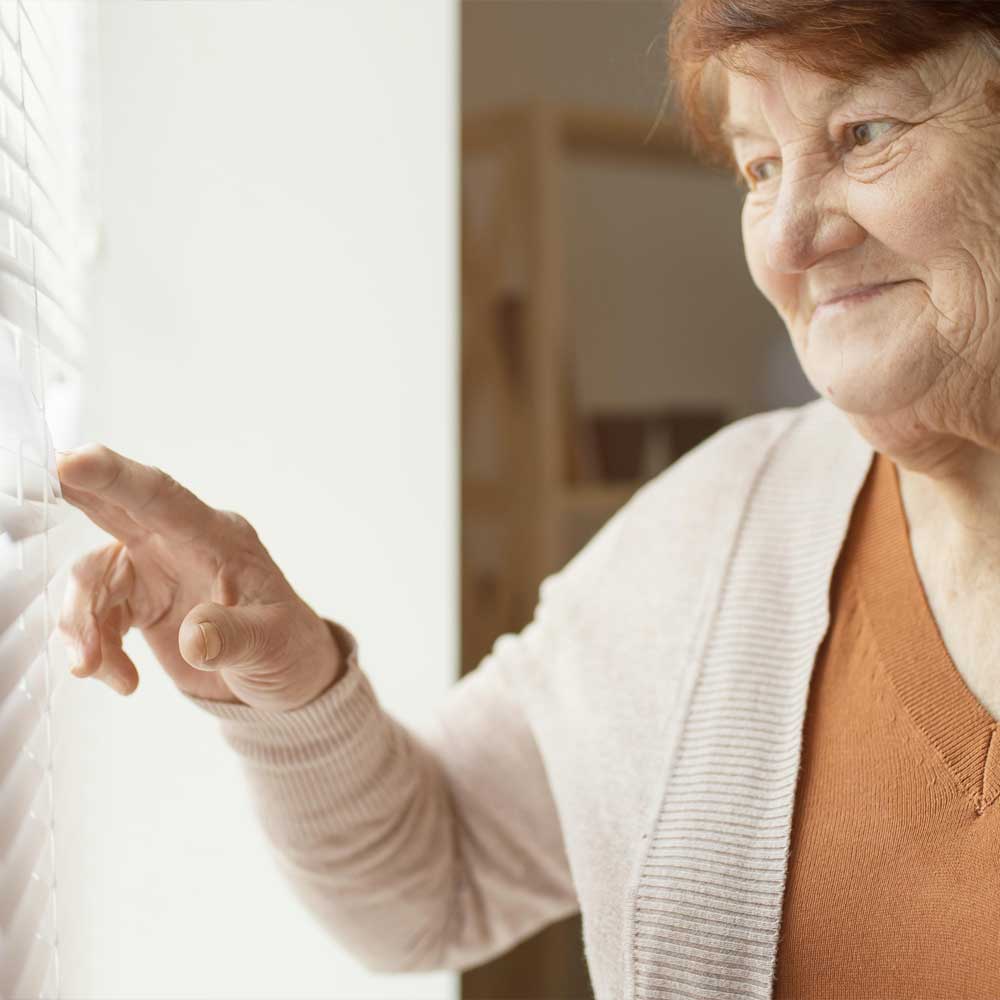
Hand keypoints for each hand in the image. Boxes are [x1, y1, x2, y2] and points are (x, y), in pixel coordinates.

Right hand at [55, 443, 343, 709]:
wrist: (283, 677)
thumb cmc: (287, 646)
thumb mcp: (272, 645)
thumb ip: (234, 637)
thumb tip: (195, 638)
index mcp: (219, 538)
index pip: (164, 499)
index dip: (119, 479)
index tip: (76, 461)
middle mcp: (180, 544)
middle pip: (118, 509)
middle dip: (81, 492)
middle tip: (51, 475)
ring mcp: (155, 571)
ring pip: (92, 577)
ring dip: (81, 623)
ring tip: (93, 667)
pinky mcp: (139, 603)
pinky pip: (96, 616)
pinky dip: (96, 651)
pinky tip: (124, 681)